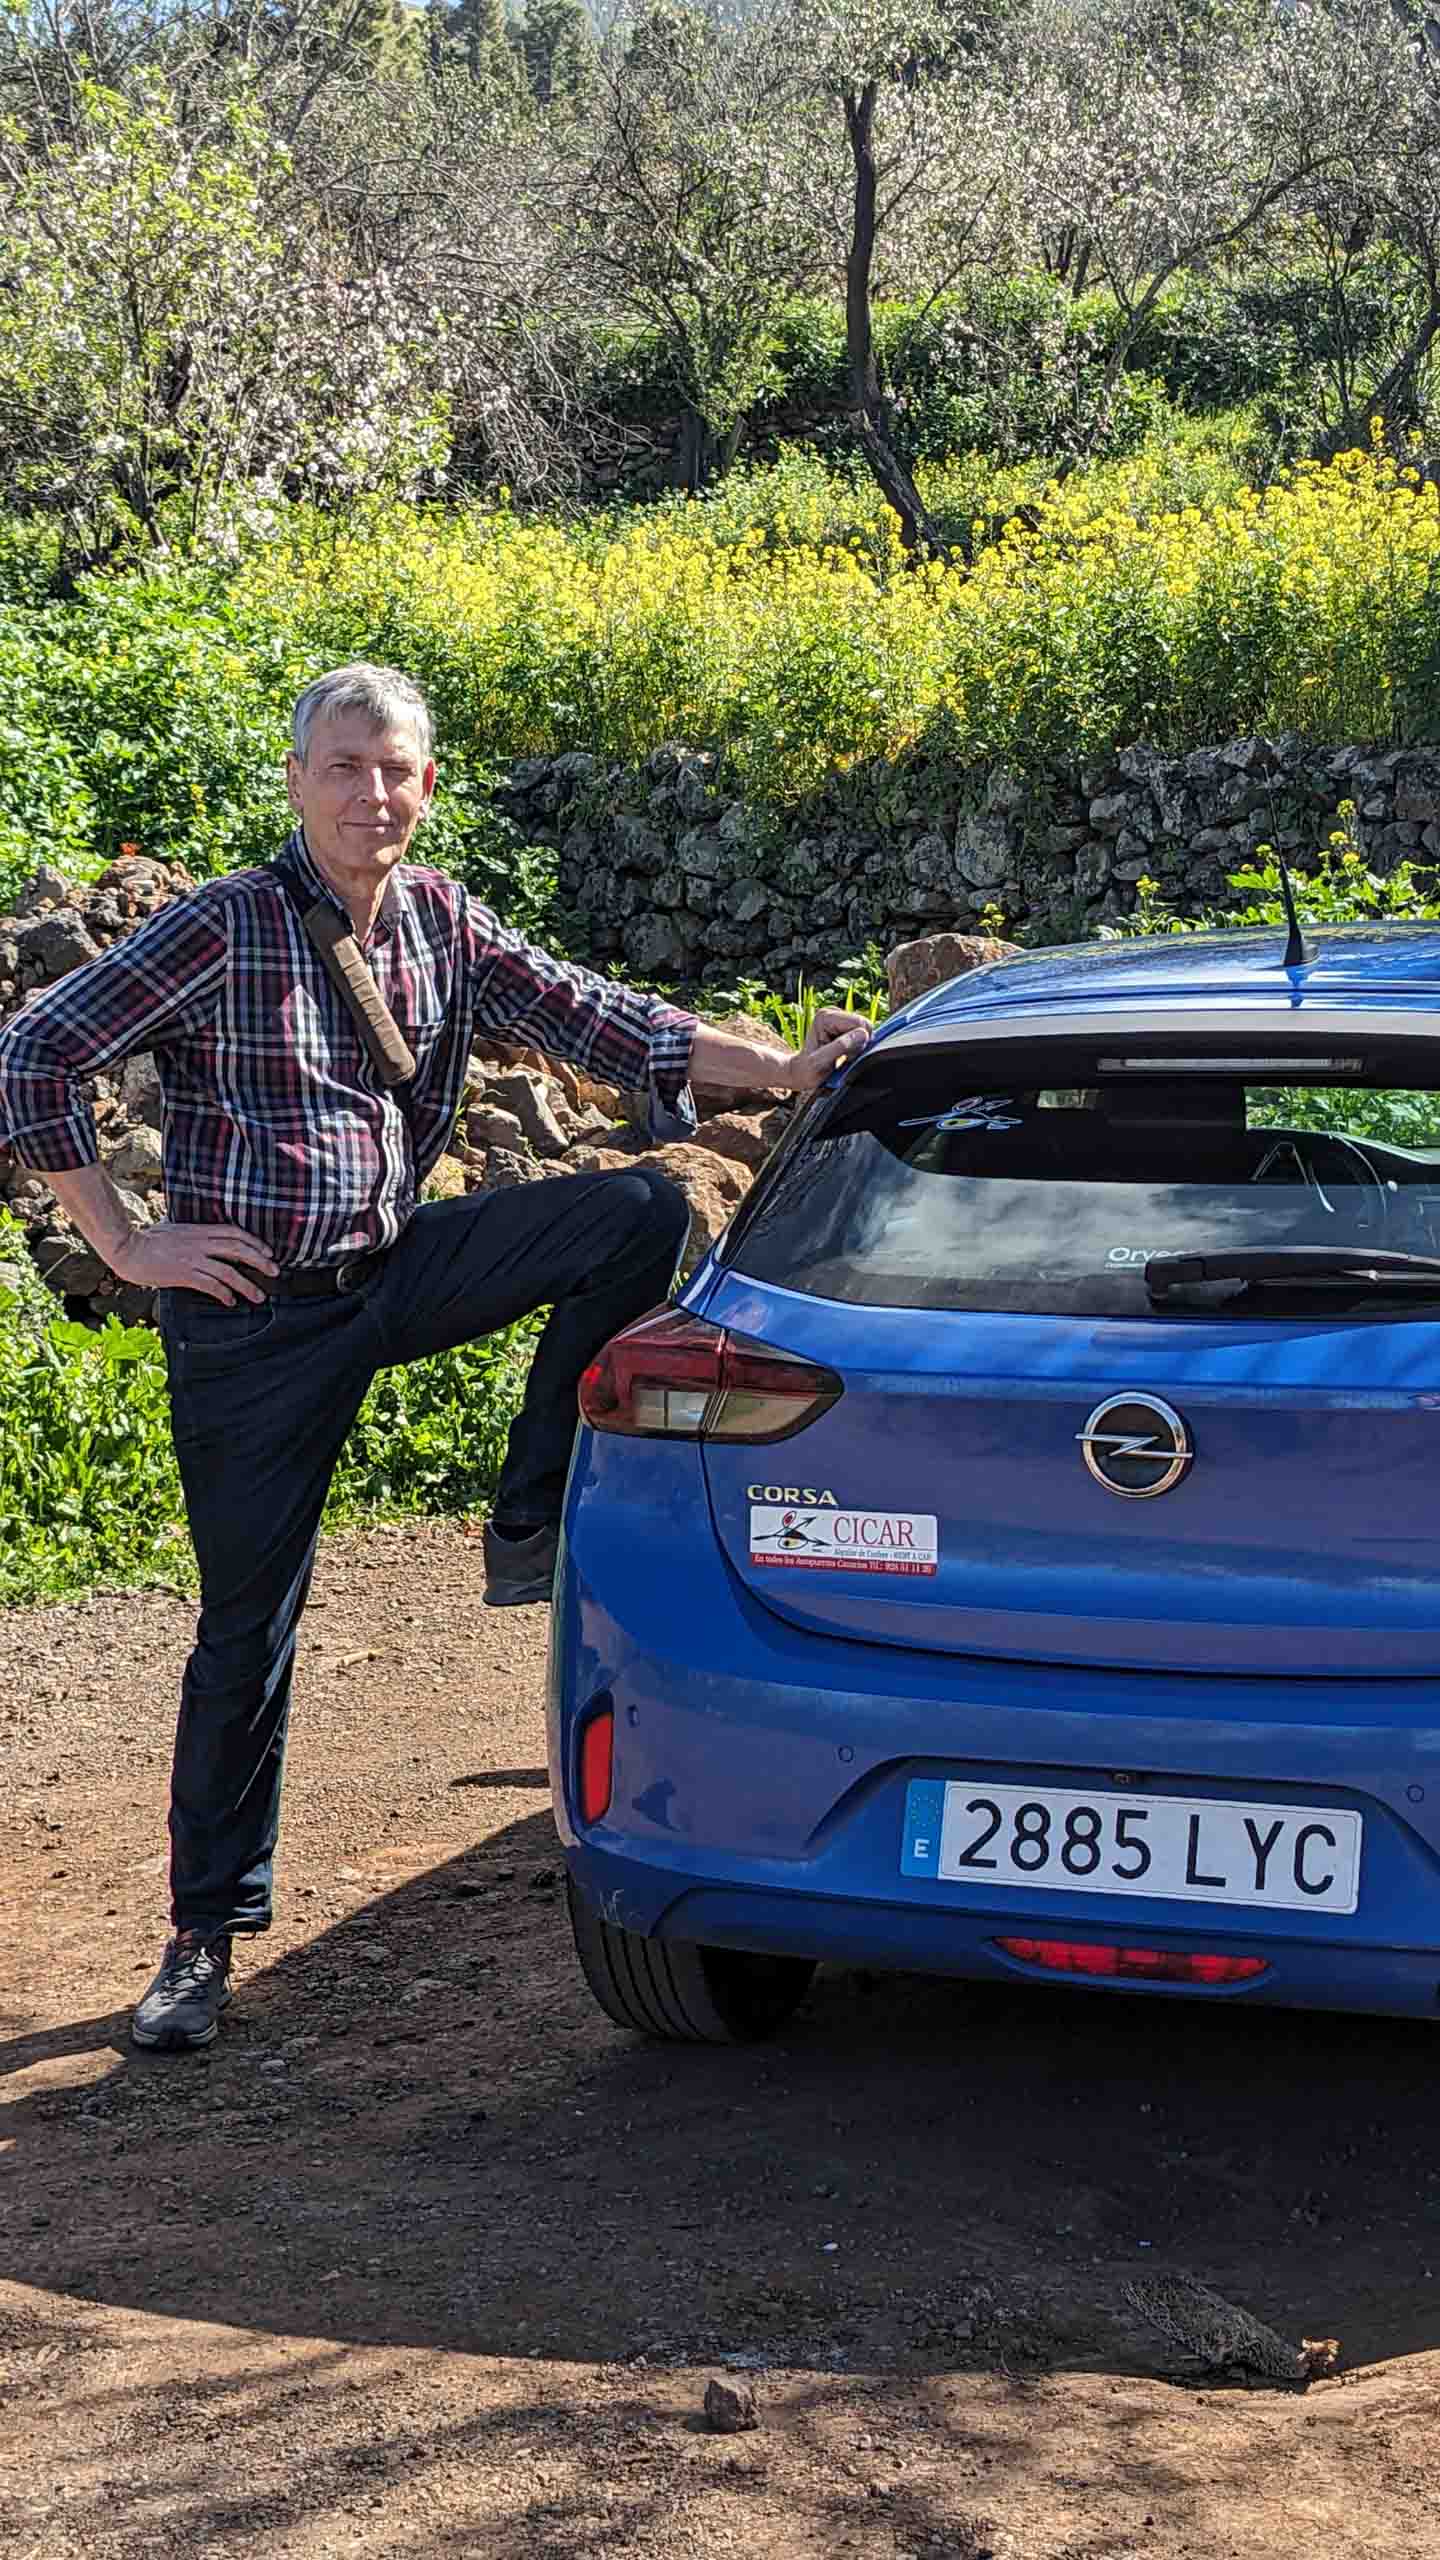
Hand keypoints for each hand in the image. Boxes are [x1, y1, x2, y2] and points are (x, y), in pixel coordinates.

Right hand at [111, 1221, 278, 1304]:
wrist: (128, 1248)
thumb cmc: (147, 1239)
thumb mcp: (174, 1227)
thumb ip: (192, 1232)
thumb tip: (203, 1233)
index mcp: (199, 1230)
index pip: (234, 1232)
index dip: (254, 1242)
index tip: (268, 1252)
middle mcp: (200, 1243)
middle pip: (238, 1249)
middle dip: (260, 1261)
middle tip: (275, 1272)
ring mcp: (193, 1258)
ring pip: (229, 1270)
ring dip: (247, 1284)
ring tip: (259, 1296)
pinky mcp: (184, 1274)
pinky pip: (211, 1285)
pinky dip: (224, 1293)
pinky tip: (230, 1301)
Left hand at [782, 1008, 873, 1095]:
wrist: (801, 1072)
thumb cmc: (807, 1069)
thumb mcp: (820, 1062)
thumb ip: (840, 1046)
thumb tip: (862, 1034)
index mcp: (825, 1016)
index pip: (859, 1023)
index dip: (858, 1042)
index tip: (845, 1055)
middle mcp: (832, 1012)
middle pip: (864, 1024)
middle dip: (859, 1043)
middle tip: (844, 1056)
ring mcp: (838, 1018)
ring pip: (865, 1030)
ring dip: (858, 1046)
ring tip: (843, 1055)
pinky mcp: (844, 1025)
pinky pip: (862, 1034)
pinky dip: (857, 1046)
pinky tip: (845, 1053)